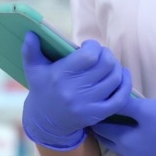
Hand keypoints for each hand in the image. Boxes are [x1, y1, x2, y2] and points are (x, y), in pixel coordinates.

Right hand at [21, 33, 133, 150]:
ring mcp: (88, 104)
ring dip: (116, 67)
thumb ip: (30, 50)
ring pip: (115, 79)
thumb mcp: (33, 70)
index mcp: (60, 75)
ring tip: (109, 64)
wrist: (46, 122)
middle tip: (101, 54)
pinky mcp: (97, 114)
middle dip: (107, 54)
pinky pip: (120, 98)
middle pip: (106, 65)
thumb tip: (30, 33)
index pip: (89, 56)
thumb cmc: (42, 90)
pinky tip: (122, 76)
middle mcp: (75, 90)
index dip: (94, 46)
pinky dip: (125, 84)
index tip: (88, 46)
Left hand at [91, 97, 155, 155]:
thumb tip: (105, 98)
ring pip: (122, 144)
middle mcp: (130, 155)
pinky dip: (131, 137)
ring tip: (120, 113)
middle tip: (103, 104)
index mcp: (125, 142)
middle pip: (108, 138)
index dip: (95, 113)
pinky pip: (136, 148)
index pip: (100, 128)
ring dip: (117, 131)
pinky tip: (140, 127)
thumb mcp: (148, 109)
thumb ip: (125, 105)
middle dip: (103, 124)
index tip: (93, 99)